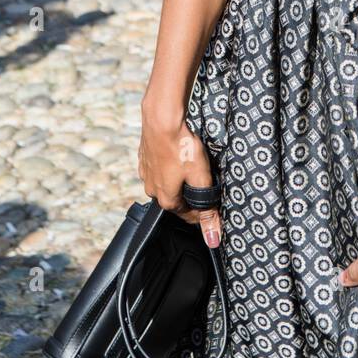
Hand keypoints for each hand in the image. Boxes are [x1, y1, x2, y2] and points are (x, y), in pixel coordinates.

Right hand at [139, 105, 221, 247]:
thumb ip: (208, 210)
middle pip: (176, 199)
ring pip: (166, 183)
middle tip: (205, 179)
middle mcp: (152, 190)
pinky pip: (159, 169)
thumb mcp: (201, 178)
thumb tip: (213, 239)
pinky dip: (169, 166)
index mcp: (166, 199)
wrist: (162, 119)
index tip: (213, 201)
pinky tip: (178, 155)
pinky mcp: (144, 158)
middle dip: (191, 194)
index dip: (203, 211)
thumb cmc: (182, 147)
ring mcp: (145, 173)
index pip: (188, 215)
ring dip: (179, 179)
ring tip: (192, 165)